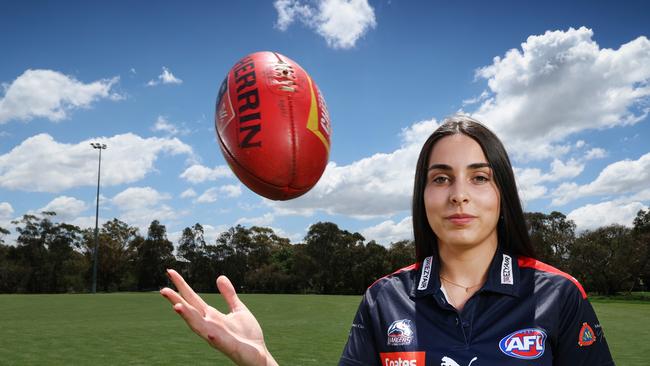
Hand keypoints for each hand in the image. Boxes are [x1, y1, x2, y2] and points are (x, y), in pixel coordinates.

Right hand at [160, 269, 277, 365]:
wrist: (259, 355)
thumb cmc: (247, 334)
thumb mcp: (238, 309)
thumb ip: (229, 294)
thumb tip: (219, 276)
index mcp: (212, 316)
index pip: (192, 298)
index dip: (181, 285)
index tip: (170, 272)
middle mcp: (210, 325)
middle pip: (190, 311)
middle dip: (177, 301)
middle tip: (163, 289)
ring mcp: (217, 336)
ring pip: (198, 326)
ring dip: (187, 317)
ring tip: (176, 306)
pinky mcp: (228, 346)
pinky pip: (218, 341)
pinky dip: (212, 336)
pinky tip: (208, 332)